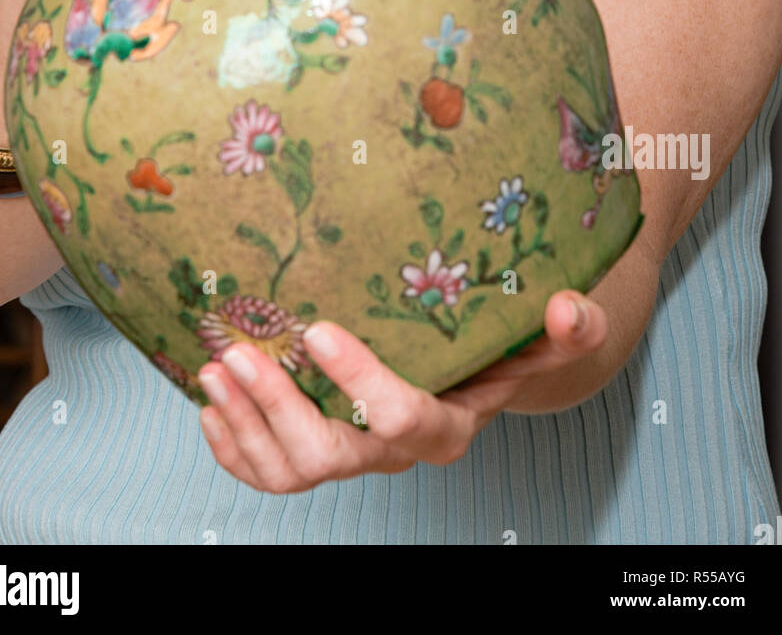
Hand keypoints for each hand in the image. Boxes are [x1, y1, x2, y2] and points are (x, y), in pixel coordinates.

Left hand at [198, 288, 607, 492]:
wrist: (468, 374)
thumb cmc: (498, 350)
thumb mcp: (537, 337)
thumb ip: (568, 327)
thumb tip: (570, 307)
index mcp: (445, 425)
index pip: (400, 417)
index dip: (358, 381)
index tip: (318, 328)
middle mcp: (393, 454)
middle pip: (329, 455)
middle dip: (278, 408)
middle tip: (237, 353)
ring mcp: (352, 458)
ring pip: (290, 470)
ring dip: (244, 424)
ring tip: (215, 369)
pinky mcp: (317, 455)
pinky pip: (267, 473)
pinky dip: (232, 446)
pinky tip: (211, 405)